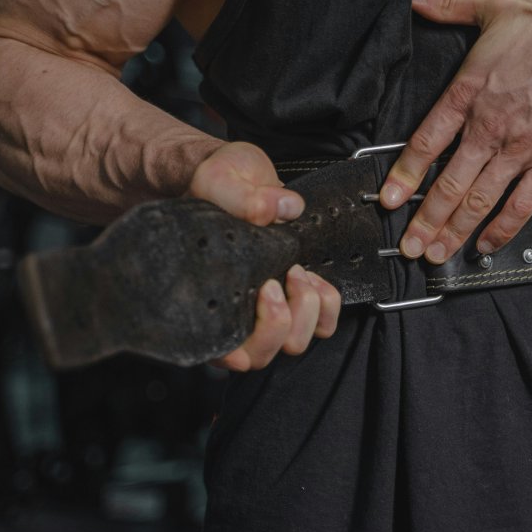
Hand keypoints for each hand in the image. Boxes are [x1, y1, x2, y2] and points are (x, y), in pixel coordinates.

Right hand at [189, 142, 340, 370]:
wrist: (244, 175)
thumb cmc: (220, 184)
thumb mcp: (220, 179)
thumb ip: (242, 197)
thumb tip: (278, 209)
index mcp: (205, 297)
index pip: (212, 351)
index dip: (230, 353)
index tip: (247, 318)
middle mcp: (236, 313)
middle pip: (259, 356)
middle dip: (275, 323)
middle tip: (274, 280)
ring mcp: (270, 310)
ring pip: (294, 343)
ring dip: (304, 310)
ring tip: (296, 270)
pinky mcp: (300, 297)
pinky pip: (324, 324)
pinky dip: (327, 304)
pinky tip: (314, 276)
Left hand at [379, 0, 531, 263]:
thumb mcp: (497, 3)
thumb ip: (453, 4)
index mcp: (470, 93)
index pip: (425, 142)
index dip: (405, 174)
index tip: (389, 198)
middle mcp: (489, 129)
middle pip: (448, 184)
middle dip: (425, 220)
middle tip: (410, 245)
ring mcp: (519, 151)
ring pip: (478, 201)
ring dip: (454, 231)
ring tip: (436, 254)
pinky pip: (521, 206)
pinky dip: (501, 230)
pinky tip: (486, 245)